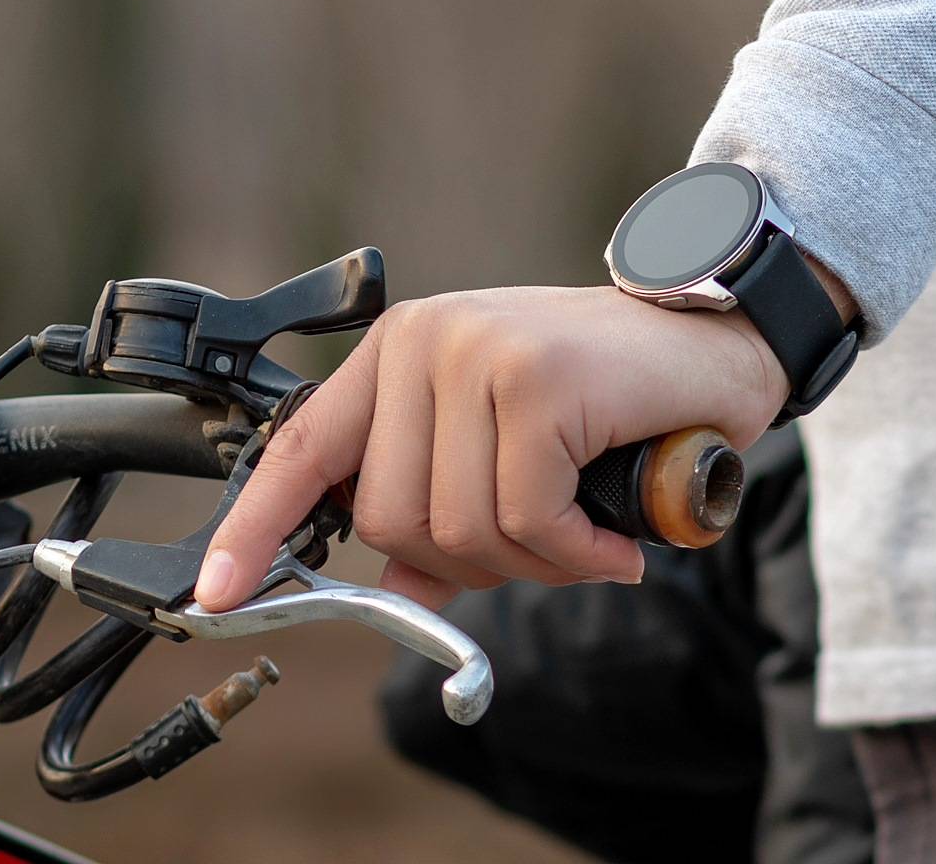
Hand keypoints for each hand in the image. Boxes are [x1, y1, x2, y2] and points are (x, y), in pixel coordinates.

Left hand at [195, 286, 785, 609]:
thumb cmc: (615, 399)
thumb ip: (444, 508)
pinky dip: (574, 553)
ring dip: (534, 563)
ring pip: (457, 531)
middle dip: (471, 565)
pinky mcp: (533, 381)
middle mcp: (422, 343)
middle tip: (546, 544)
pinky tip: (612, 539)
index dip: (255, 528)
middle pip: (393, 523)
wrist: (718, 340)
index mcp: (398, 353)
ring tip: (587, 532)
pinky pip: (524, 520)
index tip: (218, 594)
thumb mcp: (510, 452)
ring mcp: (474, 354)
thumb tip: (395, 586)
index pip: (304, 449)